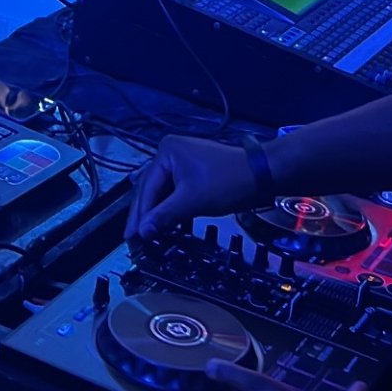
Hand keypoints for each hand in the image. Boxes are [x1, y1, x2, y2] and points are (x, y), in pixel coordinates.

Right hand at [126, 135, 264, 241]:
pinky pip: (176, 192)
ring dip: (158, 213)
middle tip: (133, 238)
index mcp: (166, 152)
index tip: (131, 237)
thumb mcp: (192, 201)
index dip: (140, 215)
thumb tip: (142, 232)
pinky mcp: (194, 172)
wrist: (261, 175)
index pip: (147, 188)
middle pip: (152, 188)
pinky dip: (172, 208)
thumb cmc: (225, 183)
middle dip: (145, 214)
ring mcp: (183, 162)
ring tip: (147, 234)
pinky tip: (166, 224)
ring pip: (164, 192)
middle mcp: (170, 152)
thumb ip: (164, 216)